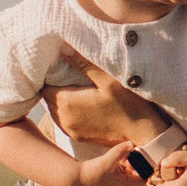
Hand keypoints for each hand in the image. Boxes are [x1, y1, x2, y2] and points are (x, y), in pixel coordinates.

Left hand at [45, 45, 180, 146]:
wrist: (142, 134)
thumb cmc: (129, 105)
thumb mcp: (108, 80)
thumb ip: (84, 64)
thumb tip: (63, 49)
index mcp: (67, 103)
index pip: (44, 84)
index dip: (50, 73)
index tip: (59, 64)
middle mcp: (64, 119)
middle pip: (48, 97)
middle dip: (54, 84)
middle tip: (67, 72)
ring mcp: (71, 129)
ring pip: (55, 108)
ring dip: (61, 97)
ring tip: (74, 85)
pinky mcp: (78, 136)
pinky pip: (64, 119)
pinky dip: (68, 109)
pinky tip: (82, 101)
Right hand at [68, 138, 151, 185]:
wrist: (74, 181)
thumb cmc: (92, 171)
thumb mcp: (107, 159)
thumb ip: (121, 151)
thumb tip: (131, 143)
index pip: (144, 181)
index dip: (144, 170)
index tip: (140, 160)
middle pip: (138, 184)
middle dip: (136, 172)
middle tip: (128, 161)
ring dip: (129, 176)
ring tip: (121, 165)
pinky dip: (122, 180)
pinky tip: (114, 171)